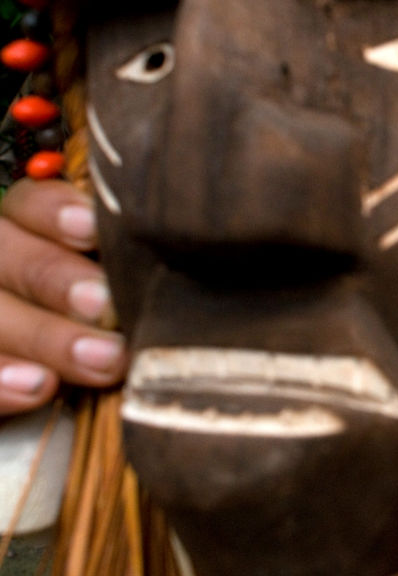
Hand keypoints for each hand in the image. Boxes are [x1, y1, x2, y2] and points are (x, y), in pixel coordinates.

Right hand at [0, 179, 125, 414]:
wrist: (50, 382)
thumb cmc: (113, 313)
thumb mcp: (116, 274)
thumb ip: (129, 257)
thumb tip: (185, 245)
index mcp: (27, 231)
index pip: (29, 204)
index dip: (55, 212)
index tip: (91, 229)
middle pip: (12, 259)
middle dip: (58, 278)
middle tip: (104, 303)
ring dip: (48, 338)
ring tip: (102, 359)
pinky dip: (4, 383)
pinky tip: (39, 387)